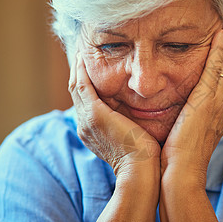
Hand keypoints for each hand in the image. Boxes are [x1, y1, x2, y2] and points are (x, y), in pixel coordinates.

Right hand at [68, 54, 160, 178]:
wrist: (142, 171)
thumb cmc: (146, 157)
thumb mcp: (135, 135)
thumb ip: (132, 122)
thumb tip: (143, 111)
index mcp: (93, 131)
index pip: (86, 100)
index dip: (86, 82)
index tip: (91, 66)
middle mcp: (85, 126)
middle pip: (77, 91)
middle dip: (79, 71)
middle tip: (82, 52)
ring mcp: (86, 121)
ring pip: (76, 86)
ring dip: (79, 67)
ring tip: (82, 50)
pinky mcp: (94, 115)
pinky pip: (82, 86)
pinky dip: (82, 70)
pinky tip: (85, 56)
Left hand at [161, 20, 222, 186]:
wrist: (181, 174)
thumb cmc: (177, 159)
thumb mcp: (183, 135)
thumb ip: (183, 120)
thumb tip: (175, 113)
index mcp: (216, 113)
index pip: (221, 81)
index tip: (221, 44)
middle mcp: (222, 106)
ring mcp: (218, 103)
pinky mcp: (209, 101)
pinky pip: (217, 69)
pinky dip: (221, 50)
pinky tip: (221, 33)